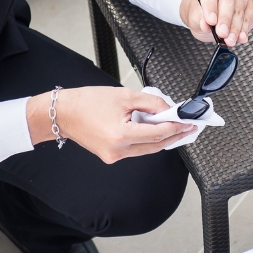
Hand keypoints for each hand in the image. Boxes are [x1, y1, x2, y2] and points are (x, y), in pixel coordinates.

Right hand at [26, 86, 195, 161]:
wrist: (62, 113)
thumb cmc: (87, 102)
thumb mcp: (124, 96)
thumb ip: (150, 103)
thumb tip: (168, 110)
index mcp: (120, 135)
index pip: (157, 133)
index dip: (176, 128)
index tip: (190, 123)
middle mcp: (118, 150)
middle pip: (155, 146)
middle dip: (174, 136)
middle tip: (188, 127)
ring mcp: (113, 156)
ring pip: (147, 149)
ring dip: (161, 138)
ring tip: (174, 127)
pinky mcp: (110, 156)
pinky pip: (136, 149)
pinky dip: (147, 140)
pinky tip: (154, 130)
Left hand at [179, 0, 252, 46]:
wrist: (209, 17)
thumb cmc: (200, 13)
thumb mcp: (194, 17)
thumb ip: (199, 19)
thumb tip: (206, 24)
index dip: (211, 6)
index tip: (211, 21)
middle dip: (225, 18)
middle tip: (222, 33)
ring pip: (240, 9)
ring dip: (235, 27)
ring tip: (229, 40)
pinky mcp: (250, 4)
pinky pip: (249, 17)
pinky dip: (245, 29)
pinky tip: (240, 37)